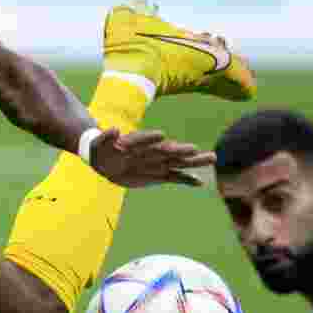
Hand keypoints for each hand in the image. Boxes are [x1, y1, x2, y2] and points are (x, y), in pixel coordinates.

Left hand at [87, 129, 214, 187]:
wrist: (106, 160)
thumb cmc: (102, 148)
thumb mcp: (100, 143)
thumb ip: (107, 137)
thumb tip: (113, 130)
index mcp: (135, 142)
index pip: (143, 140)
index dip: (151, 139)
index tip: (161, 136)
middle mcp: (150, 151)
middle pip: (167, 150)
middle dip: (180, 150)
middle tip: (195, 149)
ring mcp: (156, 163)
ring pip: (178, 162)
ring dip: (193, 162)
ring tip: (212, 158)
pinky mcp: (158, 175)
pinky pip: (175, 178)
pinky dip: (186, 180)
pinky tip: (200, 182)